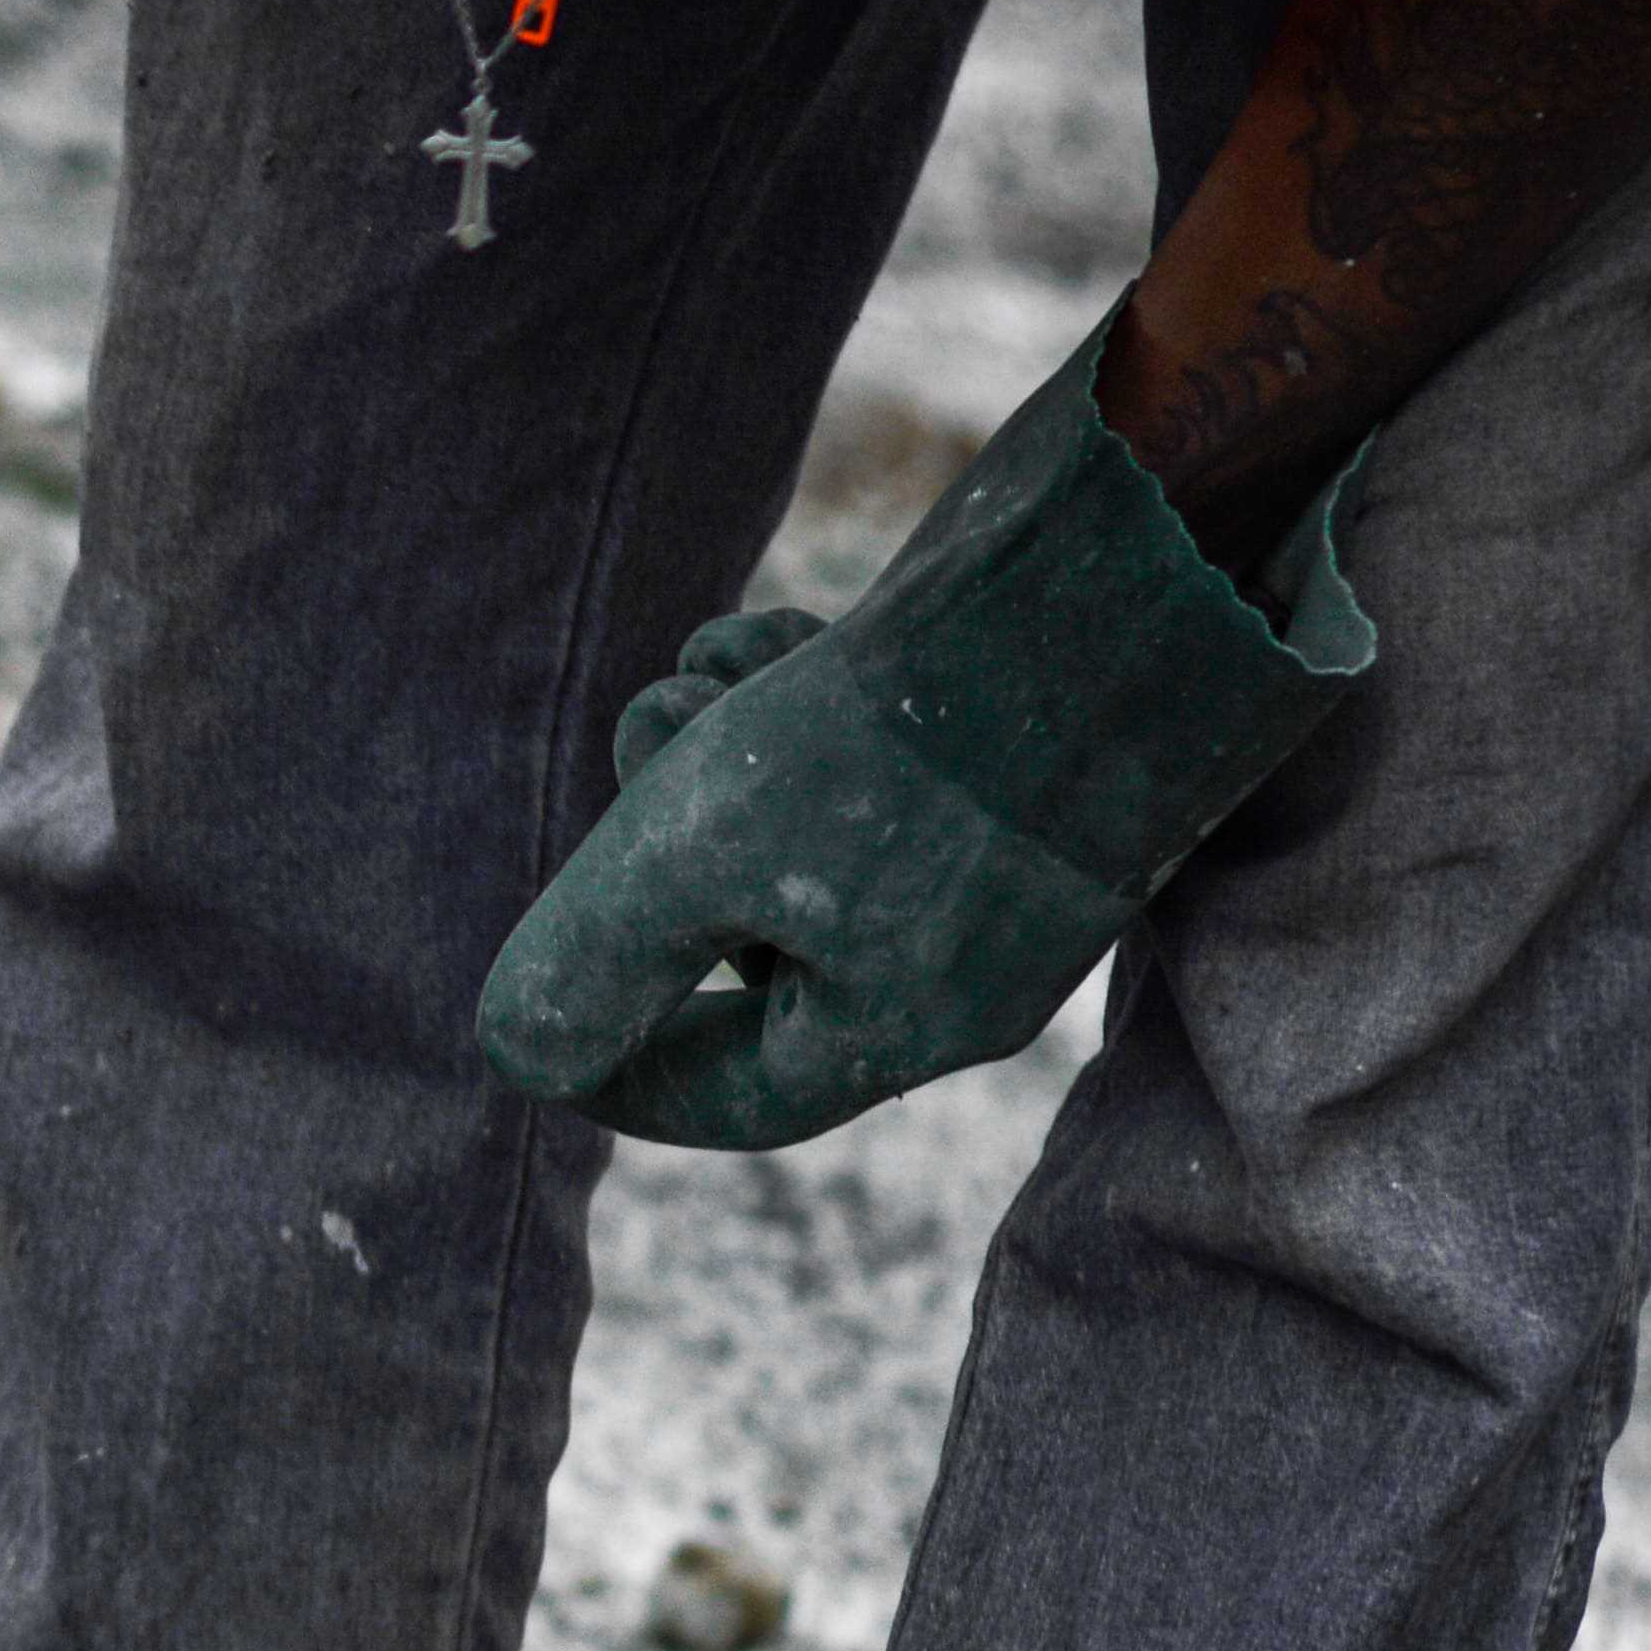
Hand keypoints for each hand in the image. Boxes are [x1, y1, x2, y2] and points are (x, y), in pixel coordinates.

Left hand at [477, 330, 1369, 1151]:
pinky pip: (859, 758)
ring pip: (790, 834)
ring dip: (711, 752)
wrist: (1133, 554)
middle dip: (659, 848)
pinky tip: (775, 635)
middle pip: (748, 946)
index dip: (615, 1067)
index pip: (733, 1096)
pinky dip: (790, 699)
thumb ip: (598, 960)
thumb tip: (517, 1052)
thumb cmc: (909, 726)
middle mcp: (962, 955)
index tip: (528, 1025)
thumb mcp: (700, 851)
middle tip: (646, 733)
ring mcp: (996, 850)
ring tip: (701, 673)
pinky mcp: (1010, 747)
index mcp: (906, 1023)